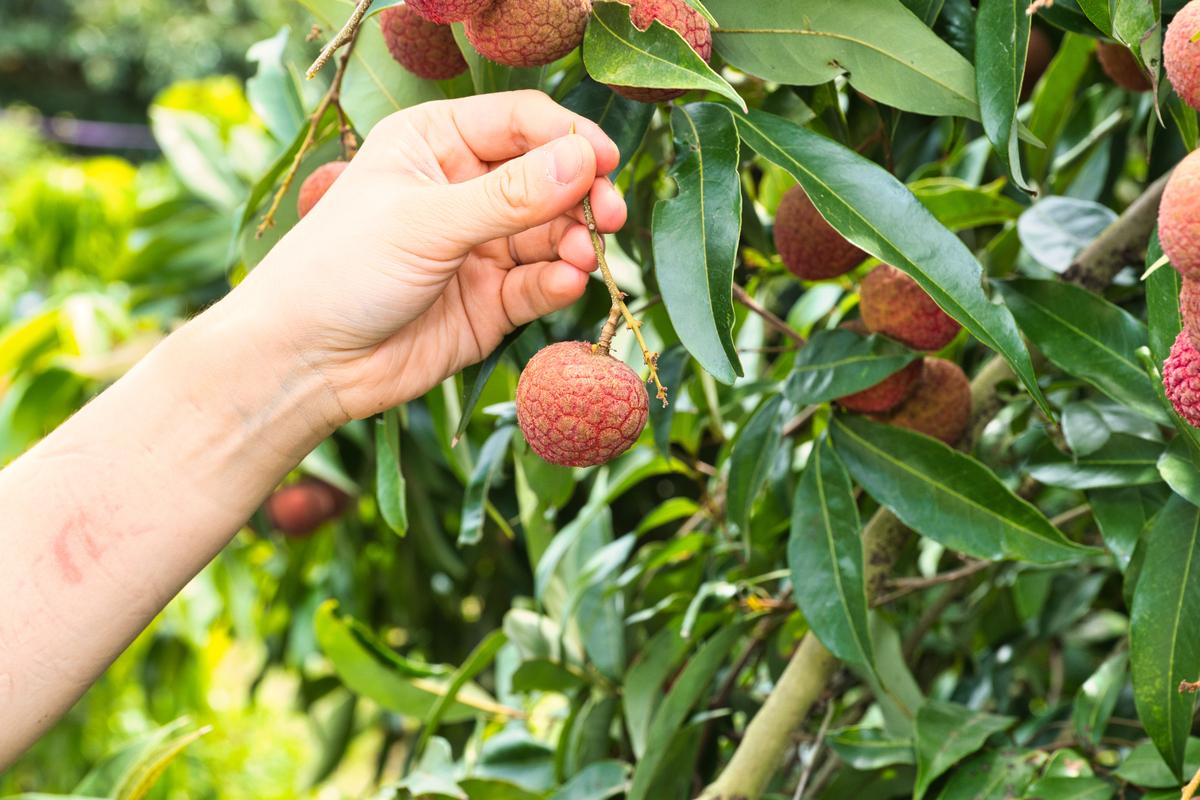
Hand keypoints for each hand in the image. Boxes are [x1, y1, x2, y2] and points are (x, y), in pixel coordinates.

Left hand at [240, 90, 626, 422]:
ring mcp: (480, 247)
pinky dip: (557, 282)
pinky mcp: (491, 302)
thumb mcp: (426, 221)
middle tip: (608, 217)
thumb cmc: (342, 268)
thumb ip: (509, 196)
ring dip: (574, 242)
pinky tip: (566, 283)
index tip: (606, 163)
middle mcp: (463, 189)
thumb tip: (584, 160)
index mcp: (436, 143)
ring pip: (550, 234)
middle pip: (548, 178)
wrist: (307, 361)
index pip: (520, 122)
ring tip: (583, 257)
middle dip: (581, 196)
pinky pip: (538, 284)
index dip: (567, 139)